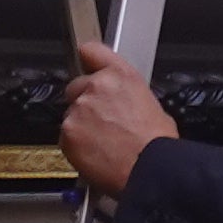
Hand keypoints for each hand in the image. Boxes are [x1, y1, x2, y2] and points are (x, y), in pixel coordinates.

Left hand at [63, 37, 177, 195]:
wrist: (150, 170)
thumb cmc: (156, 145)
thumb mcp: (152, 106)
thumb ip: (127, 96)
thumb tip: (123, 103)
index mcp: (120, 76)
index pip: (92, 51)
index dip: (88, 60)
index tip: (86, 65)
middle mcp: (97, 86)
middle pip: (76, 87)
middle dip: (84, 103)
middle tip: (102, 124)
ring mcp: (80, 109)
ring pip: (70, 115)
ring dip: (81, 127)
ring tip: (104, 144)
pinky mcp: (68, 132)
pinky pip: (66, 137)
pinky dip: (76, 146)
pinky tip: (96, 155)